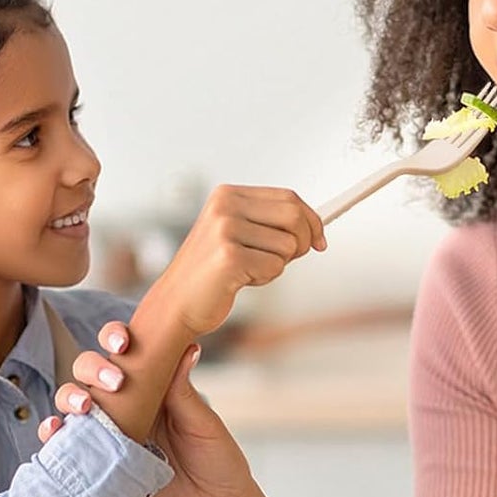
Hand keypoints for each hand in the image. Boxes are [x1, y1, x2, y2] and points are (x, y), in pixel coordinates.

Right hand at [40, 332, 256, 496]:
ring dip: (70, 396)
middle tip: (114, 382)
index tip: (123, 343)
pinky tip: (54, 431)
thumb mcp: (202, 423)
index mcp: (152, 384)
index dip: (115, 338)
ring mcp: (109, 430)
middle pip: (91, 371)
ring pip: (73, 401)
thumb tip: (187, 347)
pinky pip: (67, 443)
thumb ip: (184, 391)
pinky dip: (53, 434)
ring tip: (83, 407)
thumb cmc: (215, 458)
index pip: (125, 351)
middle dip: (93, 368)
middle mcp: (125, 402)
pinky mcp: (99, 460)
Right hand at [159, 185, 324, 338]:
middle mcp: (225, 206)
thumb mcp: (238, 235)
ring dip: (276, 265)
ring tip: (248, 270)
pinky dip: (264, 279)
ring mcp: (225, 229)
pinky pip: (275, 267)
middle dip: (303, 242)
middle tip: (289, 260)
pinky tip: (239, 281)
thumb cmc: (211, 272)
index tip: (320, 240)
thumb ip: (269, 224)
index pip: (288, 197)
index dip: (311, 219)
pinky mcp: (229, 256)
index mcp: (228, 195)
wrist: (176, 302)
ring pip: (288, 246)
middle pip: (294, 216)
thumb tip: (315, 228)